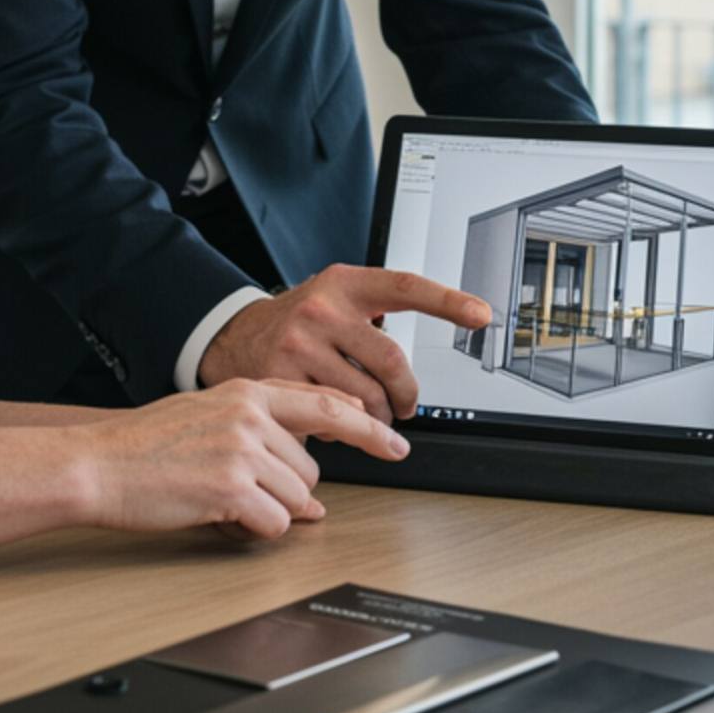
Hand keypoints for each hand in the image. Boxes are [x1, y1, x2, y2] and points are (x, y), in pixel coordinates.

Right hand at [81, 377, 408, 540]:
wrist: (96, 465)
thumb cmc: (142, 447)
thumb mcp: (204, 418)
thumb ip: (260, 438)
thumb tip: (310, 493)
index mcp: (246, 391)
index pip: (326, 405)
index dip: (367, 428)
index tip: (394, 442)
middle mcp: (249, 415)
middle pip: (311, 468)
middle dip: (288, 491)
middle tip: (245, 492)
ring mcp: (242, 450)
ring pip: (296, 499)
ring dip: (268, 511)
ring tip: (221, 499)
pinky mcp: (231, 488)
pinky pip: (275, 523)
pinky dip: (254, 530)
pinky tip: (220, 515)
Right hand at [198, 267, 490, 420]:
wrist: (233, 338)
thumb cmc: (297, 324)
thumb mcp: (333, 301)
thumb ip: (372, 319)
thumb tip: (419, 360)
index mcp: (343, 285)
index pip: (405, 287)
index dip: (447, 302)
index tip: (481, 314)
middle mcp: (321, 310)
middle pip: (391, 361)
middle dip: (407, 394)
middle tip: (405, 406)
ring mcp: (298, 345)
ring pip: (366, 398)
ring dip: (376, 419)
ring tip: (369, 416)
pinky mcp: (279, 380)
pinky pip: (332, 417)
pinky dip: (342, 427)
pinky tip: (333, 418)